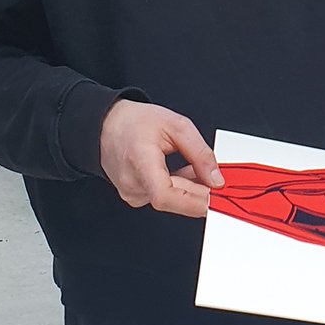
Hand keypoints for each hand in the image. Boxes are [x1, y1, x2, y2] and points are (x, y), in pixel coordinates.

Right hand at [99, 100, 223, 217]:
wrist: (107, 125)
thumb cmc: (135, 122)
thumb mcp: (177, 126)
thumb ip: (200, 154)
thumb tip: (216, 180)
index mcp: (139, 162)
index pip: (164, 196)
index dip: (192, 202)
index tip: (214, 198)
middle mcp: (132, 183)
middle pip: (173, 199)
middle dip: (200, 191)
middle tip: (217, 178)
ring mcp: (131, 193)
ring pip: (171, 199)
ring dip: (189, 187)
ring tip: (192, 164)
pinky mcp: (134, 196)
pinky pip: (164, 198)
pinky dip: (179, 187)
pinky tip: (182, 171)